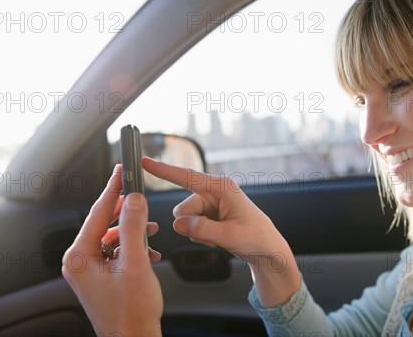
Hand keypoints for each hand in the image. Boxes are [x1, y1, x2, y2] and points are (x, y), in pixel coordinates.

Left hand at [62, 165, 162, 335]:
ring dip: (133, 232)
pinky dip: (133, 246)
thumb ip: (134, 228)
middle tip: (140, 197)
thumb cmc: (131, 312)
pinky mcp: (100, 274)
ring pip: (112, 236)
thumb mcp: (135, 264)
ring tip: (151, 232)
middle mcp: (79, 262)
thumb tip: (133, 199)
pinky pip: (116, 249)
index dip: (112, 190)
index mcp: (79, 257)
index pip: (96, 213)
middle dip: (126, 213)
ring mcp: (89, 269)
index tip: (121, 171)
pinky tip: (149, 251)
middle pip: (103, 222)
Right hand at [143, 157, 300, 306]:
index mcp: (222, 187)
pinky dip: (200, 237)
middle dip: (191, 225)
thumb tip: (178, 224)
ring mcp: (211, 204)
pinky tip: (217, 240)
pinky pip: (190, 226)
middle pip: (183, 207)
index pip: (187, 177)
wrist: (266, 250)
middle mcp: (214, 192)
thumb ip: (201, 229)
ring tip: (218, 237)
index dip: (164, 170)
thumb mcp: (229, 235)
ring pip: (185, 219)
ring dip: (196, 233)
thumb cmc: (256, 238)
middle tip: (212, 236)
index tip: (145, 162)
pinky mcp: (209, 216)